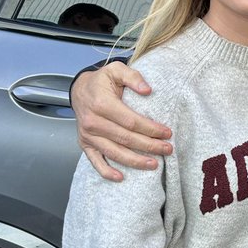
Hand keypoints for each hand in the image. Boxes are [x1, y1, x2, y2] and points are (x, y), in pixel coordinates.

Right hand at [71, 62, 172, 179]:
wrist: (80, 90)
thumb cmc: (101, 81)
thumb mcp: (116, 70)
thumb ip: (133, 76)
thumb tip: (148, 90)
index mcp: (102, 104)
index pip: (131, 121)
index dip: (150, 129)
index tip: (167, 133)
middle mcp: (93, 122)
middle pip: (126, 139)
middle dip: (149, 146)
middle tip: (167, 150)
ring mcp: (88, 135)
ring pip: (114, 152)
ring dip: (135, 161)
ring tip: (153, 164)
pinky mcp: (84, 144)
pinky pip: (95, 161)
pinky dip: (107, 172)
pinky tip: (121, 177)